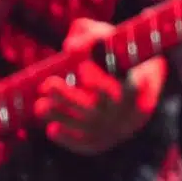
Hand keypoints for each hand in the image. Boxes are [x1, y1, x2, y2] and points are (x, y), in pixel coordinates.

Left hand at [34, 19, 167, 154]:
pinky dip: (69, 139)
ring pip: (89, 126)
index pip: (126, 84)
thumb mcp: (109, 37)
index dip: (103, 81)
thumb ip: (89, 36)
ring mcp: (120, 126)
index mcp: (141, 80)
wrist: (137, 81)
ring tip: (40, 106)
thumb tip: (70, 48)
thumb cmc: (117, 53)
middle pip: (100, 108)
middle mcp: (132, 108)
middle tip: (48, 84)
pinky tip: (52, 129)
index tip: (82, 69)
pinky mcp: (108, 138)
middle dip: (70, 98)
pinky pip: (88, 144)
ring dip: (63, 117)